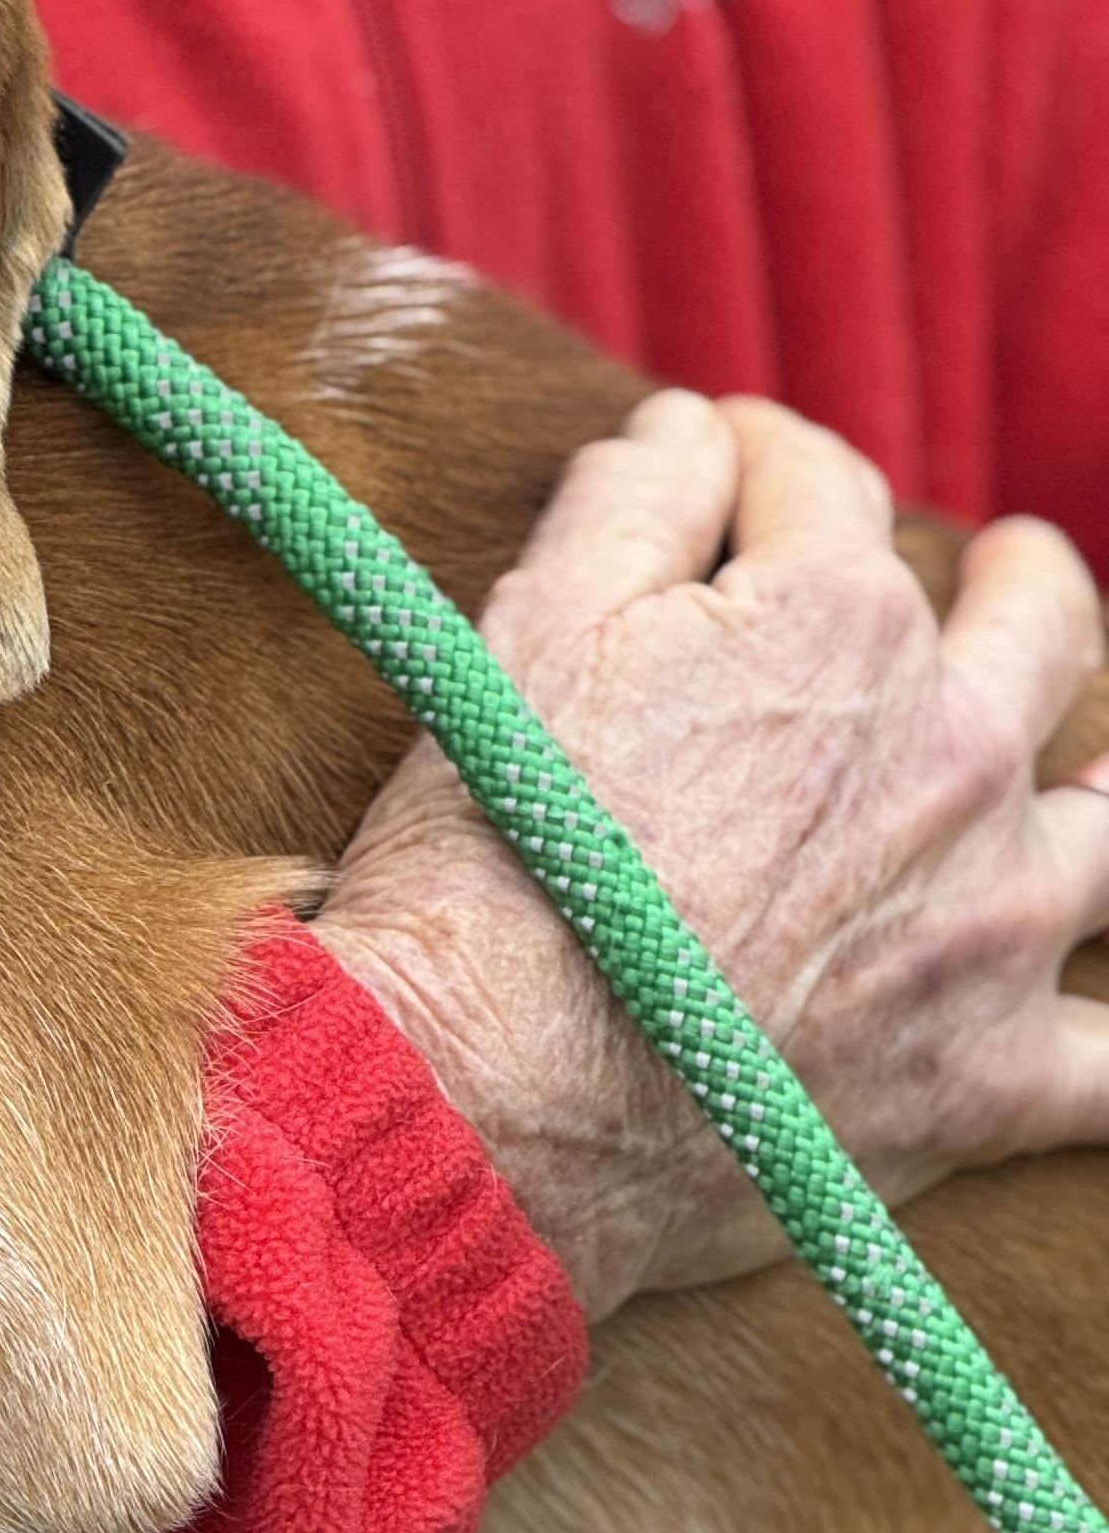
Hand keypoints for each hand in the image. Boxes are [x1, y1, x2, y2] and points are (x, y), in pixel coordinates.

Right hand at [316, 391, 1108, 1324]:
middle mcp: (953, 750)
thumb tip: (689, 431)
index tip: (726, 475)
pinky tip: (1087, 1023)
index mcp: (836, 619)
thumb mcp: (523, 630)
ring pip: (1106, 823)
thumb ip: (629, 499)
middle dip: (1008, 577)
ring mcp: (992, 919)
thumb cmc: (486, 868)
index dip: (759, 466)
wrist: (489, 1101)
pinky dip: (1102, 1042)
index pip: (822, 485)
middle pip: (1036, 618)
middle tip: (997, 571)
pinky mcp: (986, 1077)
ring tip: (1079, 778)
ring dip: (1093, 783)